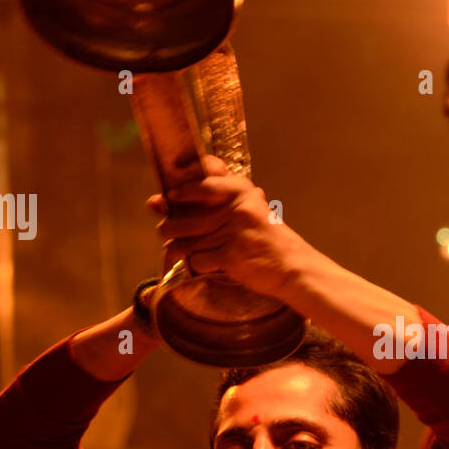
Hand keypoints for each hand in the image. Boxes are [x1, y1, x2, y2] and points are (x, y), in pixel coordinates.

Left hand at [145, 156, 311, 299]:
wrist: (293, 267)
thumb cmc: (265, 238)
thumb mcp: (246, 209)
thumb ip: (210, 201)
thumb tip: (155, 201)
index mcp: (241, 190)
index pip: (203, 181)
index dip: (183, 189)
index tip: (172, 196)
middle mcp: (238, 207)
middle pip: (187, 216)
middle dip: (171, 227)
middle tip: (168, 231)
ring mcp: (235, 232)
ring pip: (187, 240)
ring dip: (177, 248)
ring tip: (178, 249)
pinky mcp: (232, 255)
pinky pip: (198, 260)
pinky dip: (196, 265)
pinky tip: (204, 264)